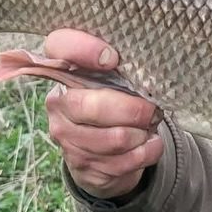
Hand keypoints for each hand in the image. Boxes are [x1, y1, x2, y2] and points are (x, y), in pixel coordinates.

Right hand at [39, 29, 164, 199]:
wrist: (101, 148)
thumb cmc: (113, 100)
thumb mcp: (115, 77)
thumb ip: (122, 66)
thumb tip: (152, 66)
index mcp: (63, 70)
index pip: (59, 46)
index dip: (83, 49)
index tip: (112, 58)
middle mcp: (58, 103)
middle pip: (94, 106)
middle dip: (134, 110)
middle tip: (153, 109)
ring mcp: (66, 137)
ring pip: (115, 139)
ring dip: (142, 134)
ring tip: (149, 126)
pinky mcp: (82, 165)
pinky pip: (122, 162)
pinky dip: (146, 152)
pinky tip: (150, 144)